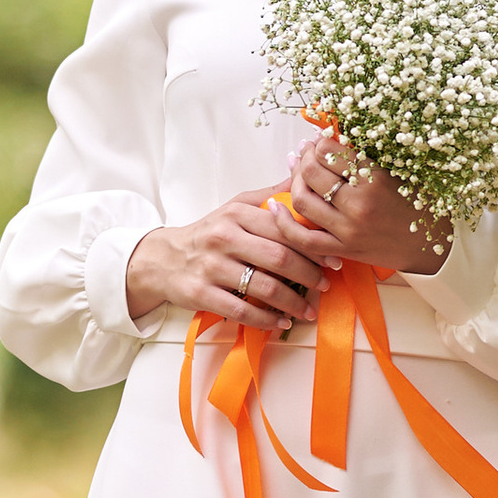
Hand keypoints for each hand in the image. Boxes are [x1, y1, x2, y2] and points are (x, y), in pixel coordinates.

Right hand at [124, 184, 335, 329]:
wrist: (164, 259)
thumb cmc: (209, 233)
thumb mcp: (235, 207)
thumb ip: (270, 196)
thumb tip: (303, 174)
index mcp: (236, 214)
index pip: (284, 229)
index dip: (313, 246)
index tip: (333, 260)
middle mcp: (223, 237)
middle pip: (278, 257)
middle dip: (309, 275)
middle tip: (327, 285)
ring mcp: (211, 267)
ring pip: (263, 287)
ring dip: (293, 303)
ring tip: (309, 311)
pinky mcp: (201, 293)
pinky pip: (241, 311)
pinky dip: (267, 320)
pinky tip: (281, 323)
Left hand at [286, 132, 451, 276]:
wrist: (429, 246)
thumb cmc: (416, 204)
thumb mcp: (398, 171)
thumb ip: (366, 154)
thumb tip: (332, 131)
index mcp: (375, 179)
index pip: (332, 149)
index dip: (322, 139)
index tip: (323, 137)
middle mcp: (359, 204)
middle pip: (313, 170)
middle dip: (306, 155)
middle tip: (308, 150)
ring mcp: (347, 229)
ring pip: (303, 198)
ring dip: (294, 179)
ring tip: (298, 169)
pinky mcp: (341, 250)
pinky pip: (301, 237)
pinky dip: (282, 221)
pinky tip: (274, 205)